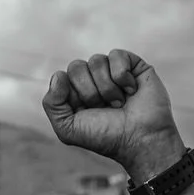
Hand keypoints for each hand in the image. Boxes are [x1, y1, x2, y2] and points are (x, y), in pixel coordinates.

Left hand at [43, 50, 184, 180]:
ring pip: (96, 60)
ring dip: (107, 87)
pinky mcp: (132, 65)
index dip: (74, 95)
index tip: (88, 112)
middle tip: (105, 109)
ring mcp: (112, 72)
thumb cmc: (107, 137)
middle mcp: (93, 81)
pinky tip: (131, 91)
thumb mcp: (69, 130)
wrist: (142, 139)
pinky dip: (122, 75)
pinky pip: (116, 55)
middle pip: (77, 67)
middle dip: (89, 92)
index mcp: (76, 94)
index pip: (63, 77)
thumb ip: (52, 105)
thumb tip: (58, 75)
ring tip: (120, 104)